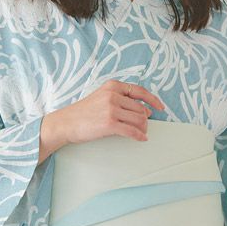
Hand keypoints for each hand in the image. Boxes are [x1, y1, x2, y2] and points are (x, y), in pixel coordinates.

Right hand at [39, 80, 164, 161]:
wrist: (66, 123)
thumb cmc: (83, 112)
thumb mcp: (101, 97)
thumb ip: (121, 100)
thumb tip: (145, 110)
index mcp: (112, 86)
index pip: (139, 91)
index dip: (153, 99)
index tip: (160, 107)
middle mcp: (113, 95)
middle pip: (140, 108)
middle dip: (145, 119)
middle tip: (143, 127)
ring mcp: (111, 109)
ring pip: (139, 119)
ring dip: (143, 128)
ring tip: (141, 133)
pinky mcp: (110, 123)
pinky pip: (132, 131)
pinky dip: (139, 136)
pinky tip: (141, 139)